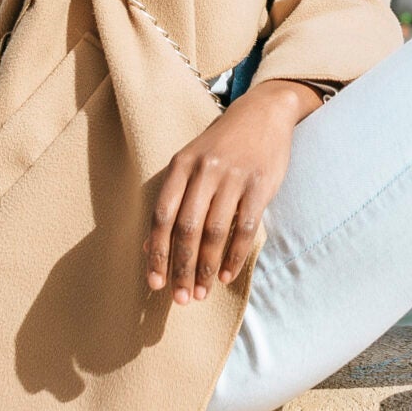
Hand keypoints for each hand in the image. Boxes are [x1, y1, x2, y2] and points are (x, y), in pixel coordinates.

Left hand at [145, 79, 321, 303]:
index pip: (163, 216)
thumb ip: (171, 201)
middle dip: (182, 268)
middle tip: (181, 298)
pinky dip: (235, 256)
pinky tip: (228, 275)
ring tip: (202, 292)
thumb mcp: (190, 163)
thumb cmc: (221, 144)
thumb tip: (148, 247)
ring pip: (215, 232)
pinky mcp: (260, 185)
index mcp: (181, 165)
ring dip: (207, 268)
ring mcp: (234, 177)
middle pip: (187, 229)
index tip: (155, 283)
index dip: (157, 253)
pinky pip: (245, 228)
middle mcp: (204, 170)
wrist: (263, 112)